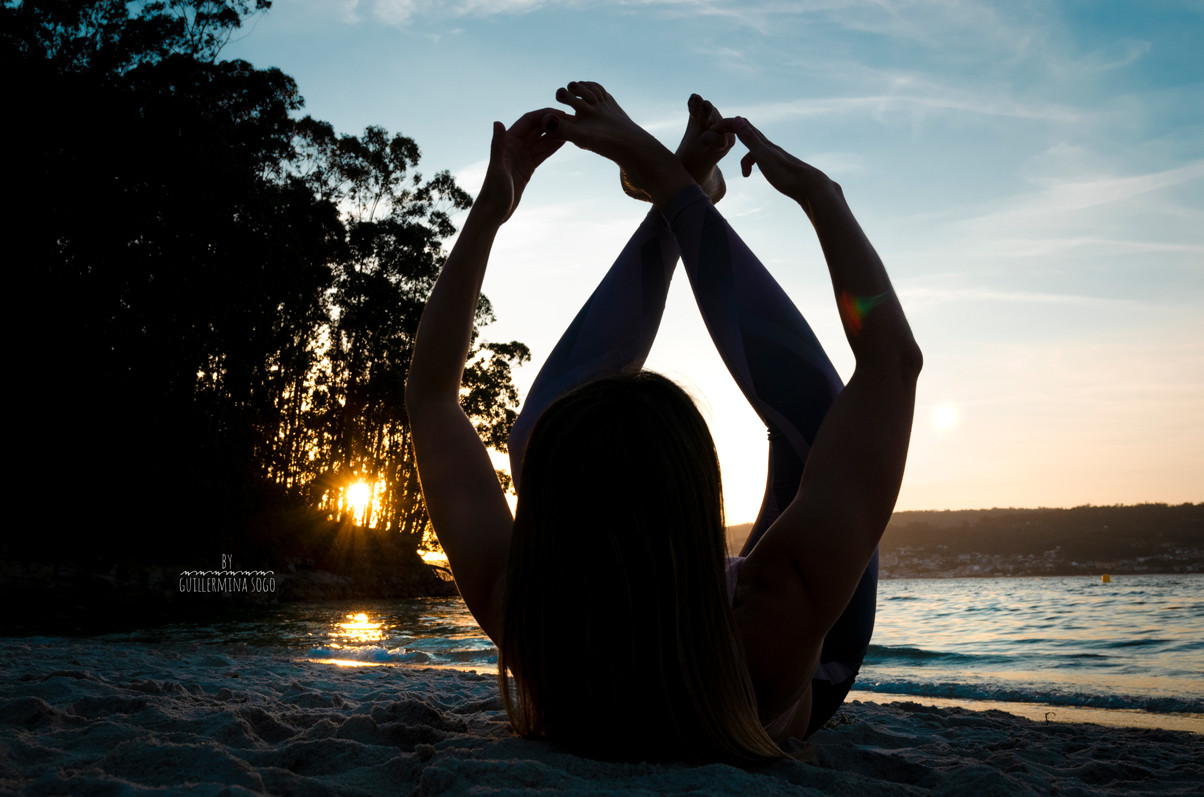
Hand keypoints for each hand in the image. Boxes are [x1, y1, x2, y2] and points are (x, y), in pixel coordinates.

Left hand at [475, 108, 564, 224]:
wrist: (493, 213)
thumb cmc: (493, 192)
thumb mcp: (497, 168)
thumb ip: (498, 145)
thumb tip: (498, 122)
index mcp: (507, 142)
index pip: (528, 121)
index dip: (544, 114)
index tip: (561, 112)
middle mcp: (514, 146)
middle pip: (537, 129)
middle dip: (552, 122)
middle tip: (572, 119)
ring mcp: (522, 157)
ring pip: (542, 141)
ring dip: (555, 134)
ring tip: (573, 128)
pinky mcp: (527, 168)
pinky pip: (542, 153)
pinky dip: (552, 147)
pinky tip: (565, 141)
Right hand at [714, 116, 835, 209]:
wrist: (811, 187)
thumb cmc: (786, 174)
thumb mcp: (764, 157)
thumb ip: (750, 139)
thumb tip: (738, 118)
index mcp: (764, 144)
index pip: (742, 125)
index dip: (727, 124)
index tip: (712, 129)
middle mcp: (770, 147)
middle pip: (748, 133)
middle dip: (733, 133)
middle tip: (719, 135)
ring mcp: (776, 157)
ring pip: (756, 149)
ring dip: (746, 157)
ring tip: (745, 174)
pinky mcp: (780, 167)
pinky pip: (762, 160)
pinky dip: (754, 165)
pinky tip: (756, 177)